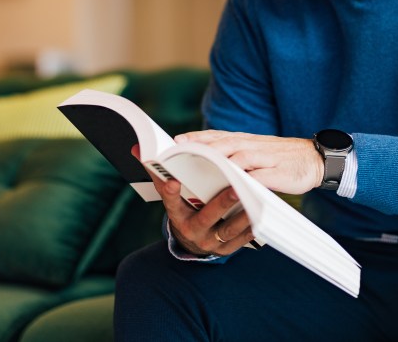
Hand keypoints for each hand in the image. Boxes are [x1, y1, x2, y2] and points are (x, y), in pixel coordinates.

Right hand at [132, 144, 253, 255]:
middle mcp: (192, 230)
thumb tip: (136, 149)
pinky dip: (252, 227)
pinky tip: (261, 215)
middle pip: (206, 216)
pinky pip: (242, 239)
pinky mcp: (226, 249)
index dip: (170, 192)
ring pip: (228, 229)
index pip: (171, 203)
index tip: (173, 181)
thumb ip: (158, 173)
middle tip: (234, 187)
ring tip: (255, 199)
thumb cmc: (184, 208)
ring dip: (241, 215)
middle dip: (220, 202)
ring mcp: (210, 242)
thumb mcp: (171, 194)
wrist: (193, 241)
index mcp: (177, 215)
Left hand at [175, 130, 322, 194]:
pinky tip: (232, 187)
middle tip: (181, 152)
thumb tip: (210, 160)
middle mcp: (252, 146)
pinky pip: (259, 177)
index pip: (217, 136)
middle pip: (223, 144)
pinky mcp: (277, 173)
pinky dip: (245, 181)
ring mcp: (265, 159)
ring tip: (199, 167)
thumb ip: (236, 154)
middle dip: (201, 148)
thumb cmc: (281, 158)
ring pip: (238, 157)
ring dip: (218, 161)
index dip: (197, 137)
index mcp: (245, 141)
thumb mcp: (256, 151)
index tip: (177, 141)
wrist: (315, 159)